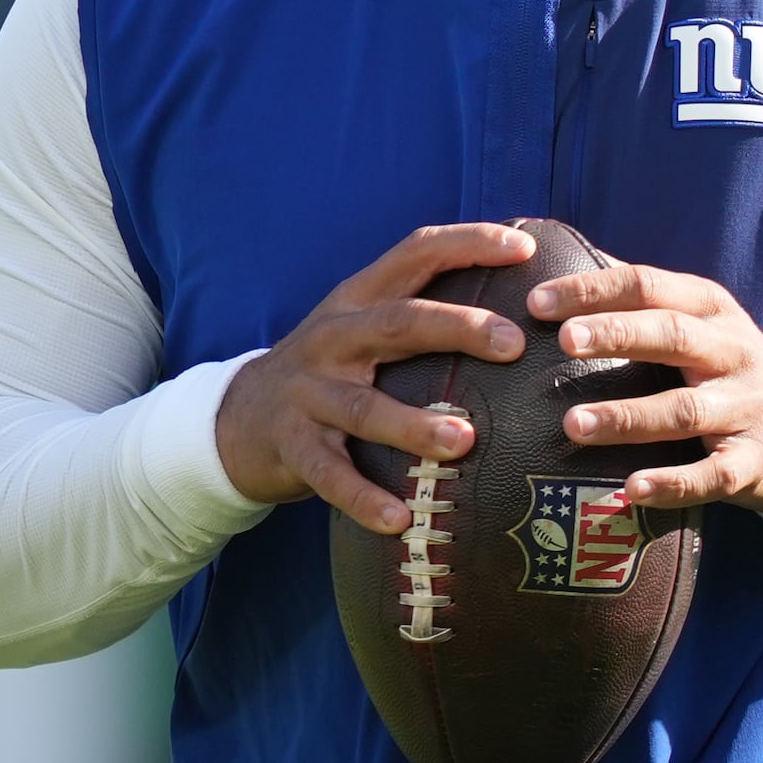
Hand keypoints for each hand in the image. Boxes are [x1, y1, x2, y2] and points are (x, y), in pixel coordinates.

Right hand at [215, 223, 530, 532]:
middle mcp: (334, 337)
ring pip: (364, 407)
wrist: (238, 416)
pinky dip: (364, 497)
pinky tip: (399, 518)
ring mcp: (310, 393)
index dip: (469, 243)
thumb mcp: (362, 324)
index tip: (524, 249)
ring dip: (414, 425)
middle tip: (512, 344)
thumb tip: (520, 309)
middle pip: (399, 323)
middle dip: (458, 328)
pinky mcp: (294, 445)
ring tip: (463, 441)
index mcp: (360, 299)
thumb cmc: (330, 369)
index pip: (417, 253)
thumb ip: (421, 311)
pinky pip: (331, 474)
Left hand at [532, 263, 762, 513]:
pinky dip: (674, 483)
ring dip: (629, 417)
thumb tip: (561, 254)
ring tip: (574, 425)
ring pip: (685, 410)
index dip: (595, 291)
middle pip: (673, 335)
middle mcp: (731, 351)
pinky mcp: (754, 461)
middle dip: (618, 334)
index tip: (539, 301)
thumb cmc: (728, 369)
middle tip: (564, 340)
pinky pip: (714, 474)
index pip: (649, 286)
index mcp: (711, 310)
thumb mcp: (701, 320)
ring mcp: (746, 407)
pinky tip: (633, 489)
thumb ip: (642, 295)